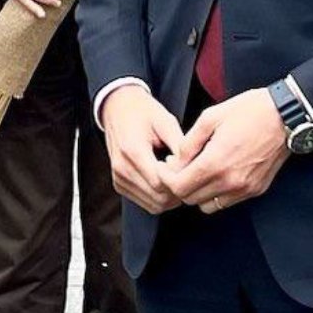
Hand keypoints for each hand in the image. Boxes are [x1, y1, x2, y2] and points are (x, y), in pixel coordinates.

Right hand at [100, 84, 183, 214]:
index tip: (188, 168)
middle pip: (159, 198)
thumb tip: (195, 167)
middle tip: (187, 174)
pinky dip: (159, 196)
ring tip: (175, 175)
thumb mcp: (165, 121)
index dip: (179, 181)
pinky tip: (164, 178)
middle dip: (177, 191)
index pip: (161, 184)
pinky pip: (145, 202)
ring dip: (169, 196)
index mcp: (132, 151)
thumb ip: (180, 145)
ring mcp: (118, 178)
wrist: (117, 108)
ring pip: (153, 205)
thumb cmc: (143, 112)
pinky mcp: (119, 184)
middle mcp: (122, 168)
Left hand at [157, 88, 288, 212]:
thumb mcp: (210, 117)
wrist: (284, 117)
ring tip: (196, 172)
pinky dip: (216, 194)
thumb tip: (176, 161)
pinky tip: (215, 175)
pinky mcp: (255, 191)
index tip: (165, 166)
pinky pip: (226, 203)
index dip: (166, 178)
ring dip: (197, 193)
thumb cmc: (247, 112)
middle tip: (178, 168)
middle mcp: (230, 182)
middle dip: (179, 185)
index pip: (179, 187)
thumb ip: (189, 142)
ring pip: (208, 206)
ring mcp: (244, 189)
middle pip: (190, 199)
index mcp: (215, 162)